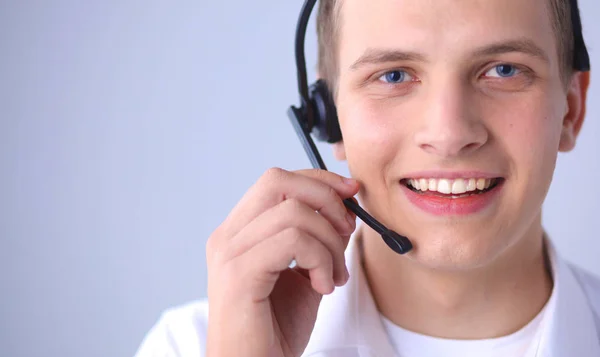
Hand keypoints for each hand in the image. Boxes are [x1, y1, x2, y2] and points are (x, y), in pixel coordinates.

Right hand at [205, 168, 358, 356]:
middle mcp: (228, 236)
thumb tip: (346, 210)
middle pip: (278, 181)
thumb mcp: (306, 274)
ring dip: (330, 243)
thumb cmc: (275, 329)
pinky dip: (320, 260)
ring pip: (294, 213)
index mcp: (239, 233)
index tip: (351, 193)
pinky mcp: (239, 274)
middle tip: (347, 231)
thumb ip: (319, 240)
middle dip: (325, 198)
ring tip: (334, 276)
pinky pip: (294, 241)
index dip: (318, 181)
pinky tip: (322, 286)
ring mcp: (229, 253)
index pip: (276, 181)